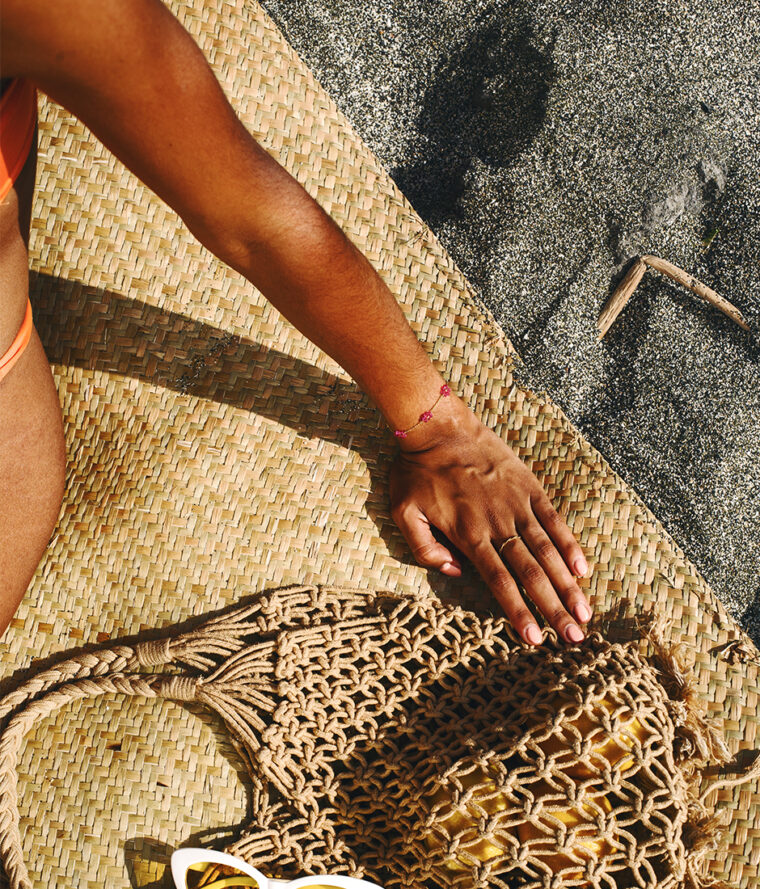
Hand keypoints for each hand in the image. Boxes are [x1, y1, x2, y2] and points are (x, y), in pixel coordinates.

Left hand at [389, 397, 591, 644]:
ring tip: (585, 612)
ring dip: (568, 584)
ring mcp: (517, 504)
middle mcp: (498, 524)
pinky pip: (553, 519)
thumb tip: (455, 573)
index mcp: (469, 535)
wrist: (439, 427)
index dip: (519, 613)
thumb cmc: (417, 471)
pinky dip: (569, 544)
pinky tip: (583, 569)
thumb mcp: (404, 513)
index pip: (499, 583)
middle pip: (531, 573)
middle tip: (574, 637)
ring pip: (547, 551)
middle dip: (554, 609)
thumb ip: (425, 549)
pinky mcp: (528, 486)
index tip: (536, 640)